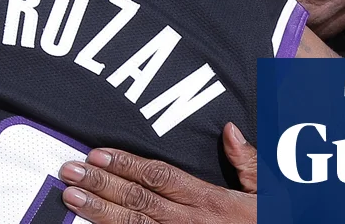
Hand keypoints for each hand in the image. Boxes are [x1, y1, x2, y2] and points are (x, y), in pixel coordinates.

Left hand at [58, 123, 257, 223]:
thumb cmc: (276, 223)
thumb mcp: (273, 192)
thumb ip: (249, 162)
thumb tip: (229, 130)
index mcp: (211, 202)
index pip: (159, 177)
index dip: (126, 164)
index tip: (98, 153)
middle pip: (137, 201)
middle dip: (100, 183)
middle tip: (69, 170)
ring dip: (98, 211)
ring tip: (70, 196)